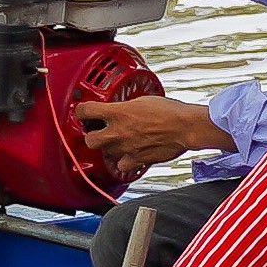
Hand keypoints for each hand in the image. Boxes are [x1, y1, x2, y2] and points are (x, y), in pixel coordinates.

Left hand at [72, 94, 220, 182]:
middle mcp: (118, 132)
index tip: (83, 112)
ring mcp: (126, 148)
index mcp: (118, 112)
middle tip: (97, 132)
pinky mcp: (136, 160)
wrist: (185, 127)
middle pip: (89, 140)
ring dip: (110, 148)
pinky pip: (121, 166)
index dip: (81, 111)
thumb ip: (127, 107)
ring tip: (119, 142)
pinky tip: (129, 156)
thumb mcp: (143, 100)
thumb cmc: (170, 112)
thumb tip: (122, 108)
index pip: (86, 111)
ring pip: (106, 153)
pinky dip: (123, 163)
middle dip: (91, 136)